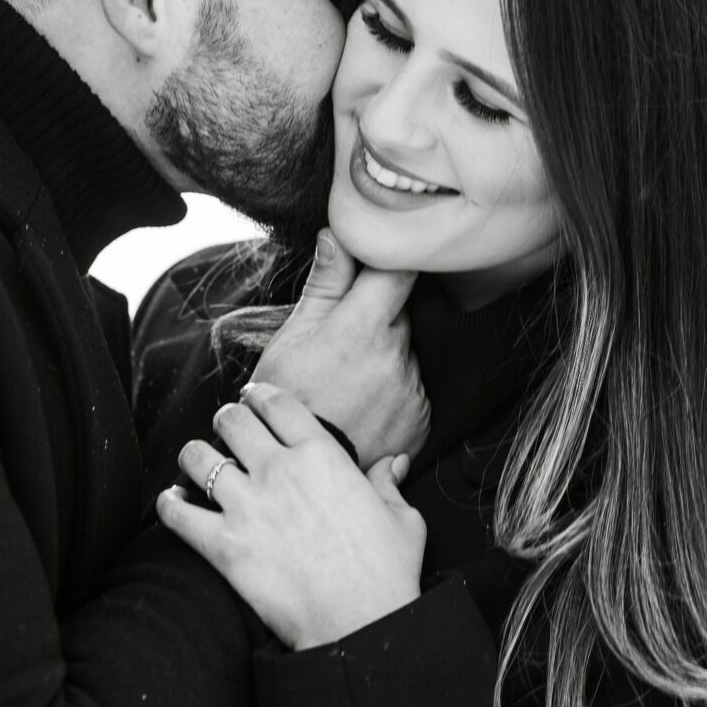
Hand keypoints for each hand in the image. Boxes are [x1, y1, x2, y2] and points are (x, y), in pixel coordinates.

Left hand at [158, 383, 426, 650]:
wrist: (358, 626)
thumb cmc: (386, 573)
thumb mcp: (402, 519)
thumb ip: (388, 483)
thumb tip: (394, 462)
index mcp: (322, 455)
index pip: (277, 403)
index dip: (260, 395)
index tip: (253, 399)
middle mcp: (279, 470)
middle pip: (231, 420)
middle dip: (226, 420)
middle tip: (227, 431)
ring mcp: (247, 506)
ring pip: (197, 457)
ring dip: (195, 457)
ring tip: (198, 465)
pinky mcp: (223, 545)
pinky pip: (177, 513)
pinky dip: (169, 504)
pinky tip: (174, 502)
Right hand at [251, 230, 427, 465]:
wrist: (297, 471)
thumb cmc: (285, 401)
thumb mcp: (292, 338)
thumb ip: (325, 285)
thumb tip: (338, 235)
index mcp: (362, 329)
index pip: (400, 271)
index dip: (391, 263)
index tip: (377, 267)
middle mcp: (397, 357)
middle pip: (400, 314)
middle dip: (377, 317)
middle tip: (343, 343)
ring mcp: (413, 391)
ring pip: (407, 353)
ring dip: (387, 357)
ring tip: (349, 383)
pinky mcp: (421, 421)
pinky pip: (414, 389)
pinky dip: (395, 391)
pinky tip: (364, 406)